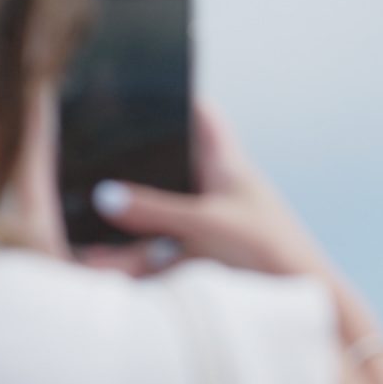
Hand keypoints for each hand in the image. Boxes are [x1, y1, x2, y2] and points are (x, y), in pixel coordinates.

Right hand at [78, 102, 330, 280]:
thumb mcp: (209, 223)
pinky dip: (128, 260)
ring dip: (121, 223)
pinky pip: (153, 254)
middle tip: (84, 155)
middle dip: (127, 166)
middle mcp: (211, 189)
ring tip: (82, 231)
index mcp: (224, 164)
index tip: (139, 84)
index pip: (202, 116)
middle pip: (165, 164)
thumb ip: (156, 210)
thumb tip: (105, 198)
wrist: (300, 299)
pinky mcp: (196, 258)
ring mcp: (202, 224)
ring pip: (152, 214)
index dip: (176, 97)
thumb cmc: (269, 249)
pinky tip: (96, 265)